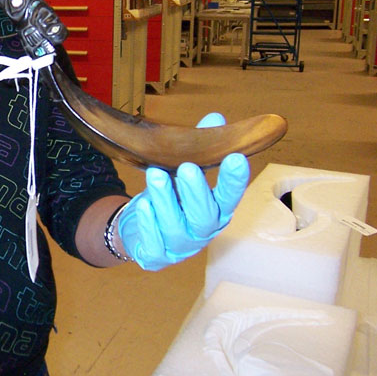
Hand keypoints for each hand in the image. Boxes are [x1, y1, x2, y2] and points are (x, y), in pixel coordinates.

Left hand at [116, 113, 249, 270]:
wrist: (139, 232)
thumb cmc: (169, 199)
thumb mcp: (181, 172)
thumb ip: (198, 149)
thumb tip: (215, 118)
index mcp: (215, 210)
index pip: (231, 197)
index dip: (235, 180)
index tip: (236, 158)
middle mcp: (202, 231)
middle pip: (205, 216)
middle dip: (196, 192)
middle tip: (187, 168)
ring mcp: (180, 247)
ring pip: (175, 227)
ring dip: (165, 200)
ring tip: (155, 175)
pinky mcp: (157, 257)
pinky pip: (154, 243)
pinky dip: (148, 223)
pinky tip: (143, 205)